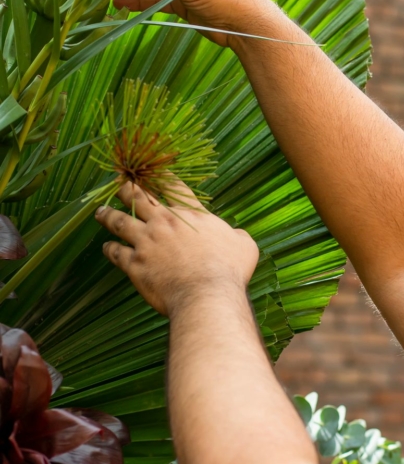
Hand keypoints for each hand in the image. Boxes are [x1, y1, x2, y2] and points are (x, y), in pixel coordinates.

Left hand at [95, 180, 258, 316]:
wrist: (206, 294)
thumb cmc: (229, 270)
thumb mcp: (244, 245)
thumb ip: (237, 235)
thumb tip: (236, 235)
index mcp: (191, 214)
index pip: (174, 186)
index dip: (162, 175)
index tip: (153, 169)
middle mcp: (165, 222)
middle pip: (139, 197)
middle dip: (126, 188)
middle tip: (118, 183)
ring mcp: (147, 241)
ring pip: (120, 221)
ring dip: (108, 214)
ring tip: (100, 211)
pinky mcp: (135, 263)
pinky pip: (115, 252)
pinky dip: (109, 248)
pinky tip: (106, 247)